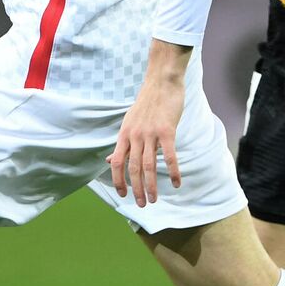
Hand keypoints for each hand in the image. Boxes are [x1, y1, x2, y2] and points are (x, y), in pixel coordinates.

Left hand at [109, 65, 184, 206]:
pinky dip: (173, 172)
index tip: (123, 195)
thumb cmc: (147, 101)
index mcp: (124, 134)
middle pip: (133, 168)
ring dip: (151, 186)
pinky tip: (176, 183)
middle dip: (136, 189)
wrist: (162, 80)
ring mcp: (150, 133)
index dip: (118, 180)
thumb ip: (122, 142)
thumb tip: (108, 161)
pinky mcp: (166, 131)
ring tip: (154, 199)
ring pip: (149, 166)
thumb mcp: (129, 121)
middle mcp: (134, 135)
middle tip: (141, 204)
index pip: (116, 163)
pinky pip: (169, 156)